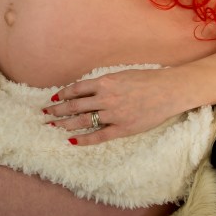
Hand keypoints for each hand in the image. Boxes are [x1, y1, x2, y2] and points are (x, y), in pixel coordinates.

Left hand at [44, 67, 187, 144]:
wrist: (169, 91)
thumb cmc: (148, 80)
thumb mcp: (123, 74)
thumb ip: (105, 82)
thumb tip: (88, 89)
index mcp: (105, 82)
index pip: (76, 89)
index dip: (62, 94)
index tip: (53, 99)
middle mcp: (105, 98)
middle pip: (74, 105)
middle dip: (57, 111)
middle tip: (46, 115)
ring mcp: (113, 114)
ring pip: (82, 120)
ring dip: (65, 124)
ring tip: (53, 127)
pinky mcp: (122, 128)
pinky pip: (98, 135)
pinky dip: (83, 139)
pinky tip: (72, 141)